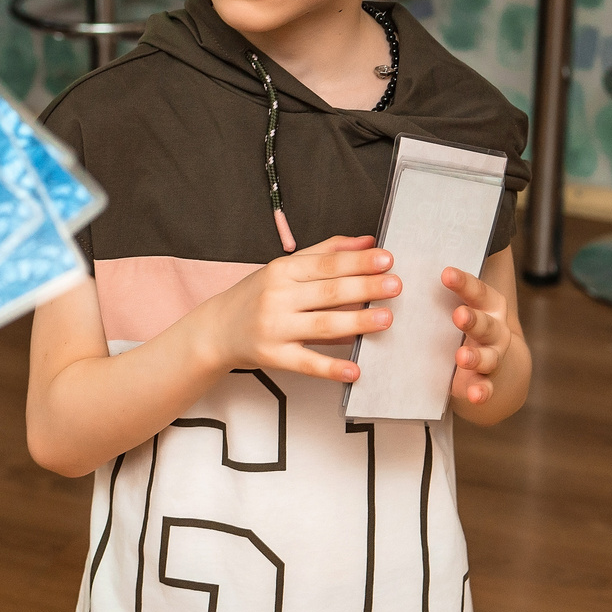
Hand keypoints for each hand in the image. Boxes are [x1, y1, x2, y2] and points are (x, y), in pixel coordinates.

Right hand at [196, 235, 398, 383]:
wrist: (216, 330)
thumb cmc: (256, 296)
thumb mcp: (284, 269)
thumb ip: (326, 253)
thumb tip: (367, 241)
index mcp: (282, 271)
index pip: (326, 264)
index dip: (357, 261)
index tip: (386, 259)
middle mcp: (277, 297)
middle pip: (328, 292)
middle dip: (364, 287)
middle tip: (395, 286)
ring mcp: (275, 328)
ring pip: (322, 325)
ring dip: (357, 322)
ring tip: (386, 319)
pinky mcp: (274, 357)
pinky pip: (307, 363)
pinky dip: (331, 368)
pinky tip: (355, 371)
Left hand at [443, 263, 516, 409]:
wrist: (493, 361)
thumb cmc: (464, 322)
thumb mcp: (455, 305)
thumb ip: (435, 291)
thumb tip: (396, 268)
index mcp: (488, 304)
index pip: (477, 290)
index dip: (463, 282)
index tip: (446, 274)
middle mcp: (495, 328)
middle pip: (485, 323)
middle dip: (472, 319)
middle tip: (459, 315)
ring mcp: (494, 355)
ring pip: (488, 356)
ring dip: (476, 356)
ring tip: (462, 356)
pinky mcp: (487, 380)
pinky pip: (487, 386)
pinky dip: (482, 391)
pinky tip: (475, 395)